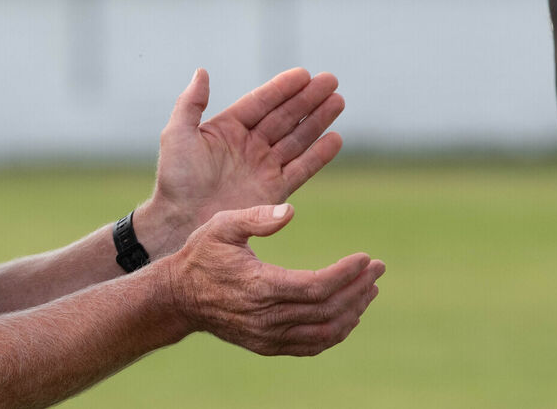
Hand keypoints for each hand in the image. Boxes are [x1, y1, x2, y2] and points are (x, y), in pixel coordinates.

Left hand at [138, 68, 343, 252]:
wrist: (182, 221)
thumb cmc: (176, 179)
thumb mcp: (177, 134)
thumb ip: (190, 103)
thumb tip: (202, 71)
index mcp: (227, 128)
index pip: (260, 102)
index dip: (282, 88)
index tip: (304, 74)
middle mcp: (248, 145)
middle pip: (284, 117)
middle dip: (308, 98)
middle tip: (331, 80)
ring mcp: (263, 167)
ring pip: (297, 138)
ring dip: (318, 120)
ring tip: (338, 100)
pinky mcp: (274, 191)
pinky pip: (302, 168)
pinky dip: (319, 154)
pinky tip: (336, 138)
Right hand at [164, 204, 384, 355]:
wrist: (179, 297)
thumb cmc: (201, 255)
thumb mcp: (221, 226)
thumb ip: (256, 217)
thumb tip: (290, 211)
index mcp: (259, 287)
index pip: (317, 286)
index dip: (346, 274)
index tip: (366, 258)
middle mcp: (267, 318)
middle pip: (328, 309)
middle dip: (359, 289)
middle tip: (377, 269)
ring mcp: (269, 337)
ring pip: (326, 331)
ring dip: (353, 311)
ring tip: (370, 289)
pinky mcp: (269, 346)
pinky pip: (313, 344)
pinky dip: (336, 331)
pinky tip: (349, 314)